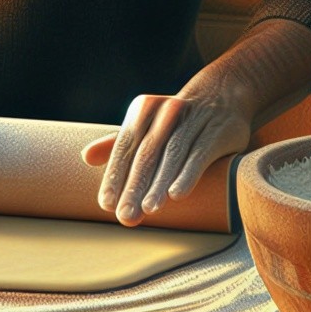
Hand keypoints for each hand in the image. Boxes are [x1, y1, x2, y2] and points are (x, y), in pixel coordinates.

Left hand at [84, 92, 252, 225]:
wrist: (223, 95)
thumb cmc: (176, 120)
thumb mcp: (147, 124)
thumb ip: (119, 143)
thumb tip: (86, 157)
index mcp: (143, 110)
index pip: (125, 147)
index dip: (115, 176)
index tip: (106, 204)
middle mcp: (165, 112)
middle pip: (146, 154)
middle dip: (134, 187)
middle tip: (125, 216)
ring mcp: (192, 120)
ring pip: (171, 156)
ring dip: (158, 184)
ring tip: (148, 210)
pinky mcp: (217, 131)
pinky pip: (199, 155)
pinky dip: (187, 174)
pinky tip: (176, 195)